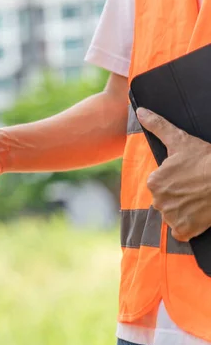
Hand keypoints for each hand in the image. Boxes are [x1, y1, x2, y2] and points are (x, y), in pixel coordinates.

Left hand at [137, 107, 210, 240]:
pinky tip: (198, 216)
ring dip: (183, 211)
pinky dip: (188, 228)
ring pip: (172, 216)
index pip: (160, 184)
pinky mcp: (185, 231)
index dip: (175, 181)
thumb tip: (140, 111)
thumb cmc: (206, 159)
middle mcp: (158, 201)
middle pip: (165, 201)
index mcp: (154, 182)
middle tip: (196, 188)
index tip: (188, 177)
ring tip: (199, 200)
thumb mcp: (180, 140)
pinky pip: (181, 233)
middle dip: (178, 196)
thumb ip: (157, 126)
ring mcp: (171, 217)